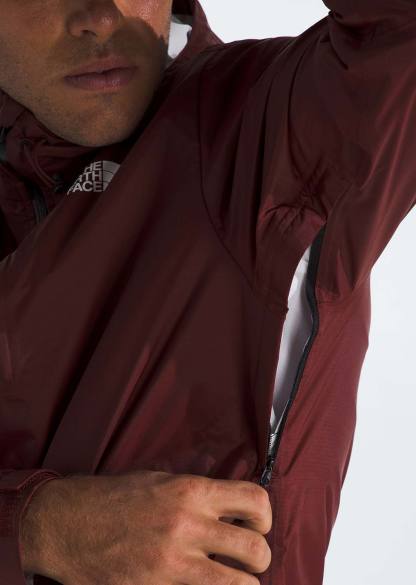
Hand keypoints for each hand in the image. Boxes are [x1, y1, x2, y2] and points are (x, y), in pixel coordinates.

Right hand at [21, 469, 272, 584]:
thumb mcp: (160, 480)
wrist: (68, 523)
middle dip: (259, 559)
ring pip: (240, 584)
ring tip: (232, 579)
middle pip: (257, 549)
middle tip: (247, 560)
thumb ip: (197, 493)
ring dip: (243, 584)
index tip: (256, 525)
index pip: (255, 500)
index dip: (264, 517)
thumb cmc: (114, 498)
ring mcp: (174, 561)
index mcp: (191, 491)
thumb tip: (230, 506)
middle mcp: (189, 524)